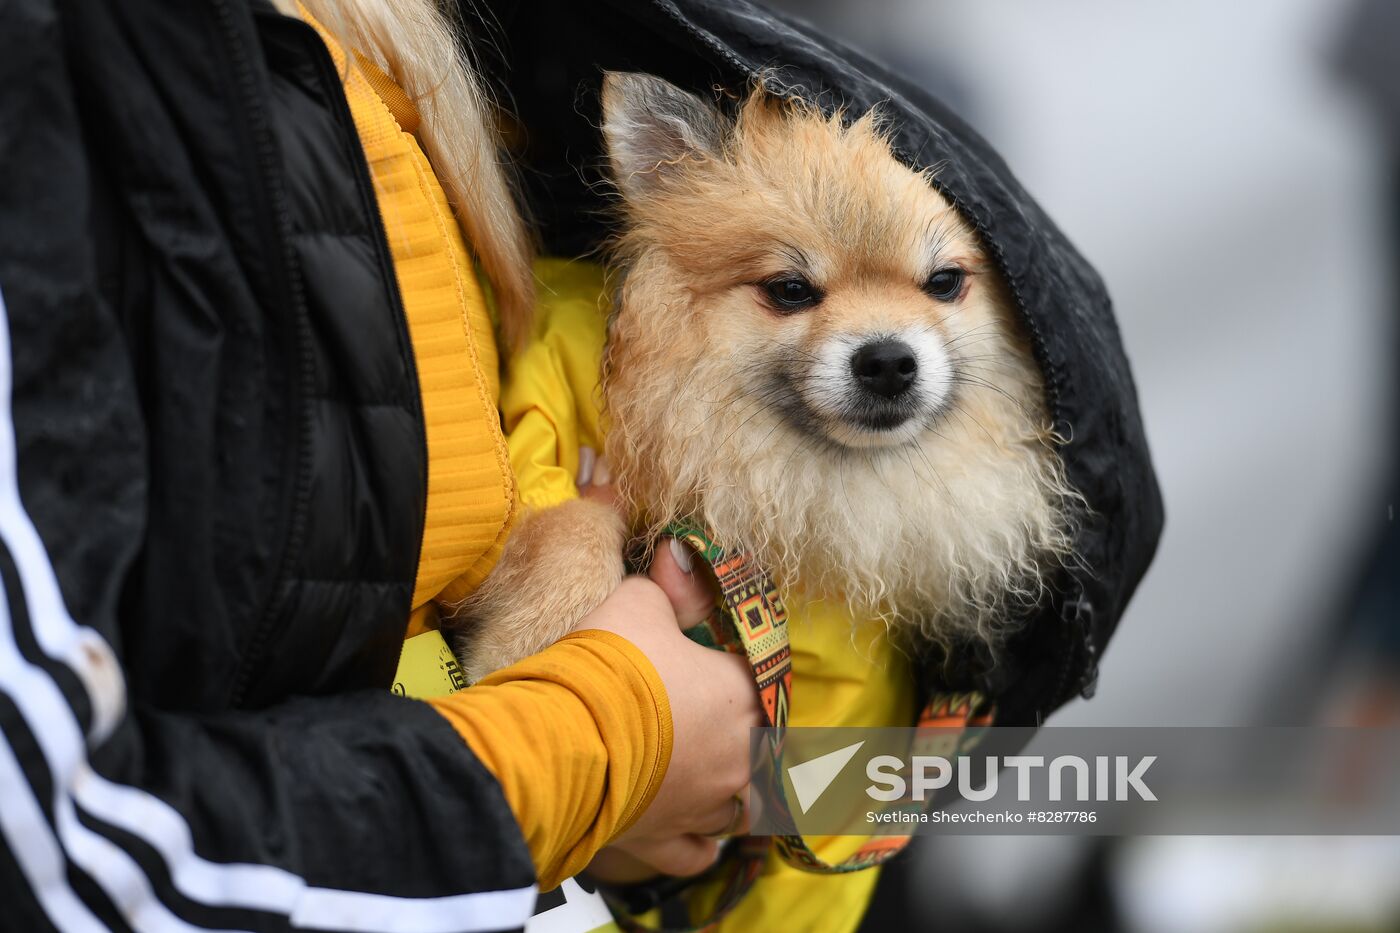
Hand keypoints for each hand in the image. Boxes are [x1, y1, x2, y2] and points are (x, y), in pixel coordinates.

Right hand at [570, 539, 760, 880]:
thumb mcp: (636, 604)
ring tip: (710, 776)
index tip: (718, 659)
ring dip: (729, 790)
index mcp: (739, 695)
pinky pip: (699, 852)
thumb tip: (679, 554)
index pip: (758, 675)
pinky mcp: (667, 840)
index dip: (736, 664)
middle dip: (742, 732)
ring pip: (739, 804)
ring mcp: (705, 804)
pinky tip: (700, 836)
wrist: (562, 740)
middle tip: (711, 718)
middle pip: (760, 745)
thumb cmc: (607, 666)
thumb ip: (666, 586)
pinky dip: (703, 844)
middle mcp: (737, 756)